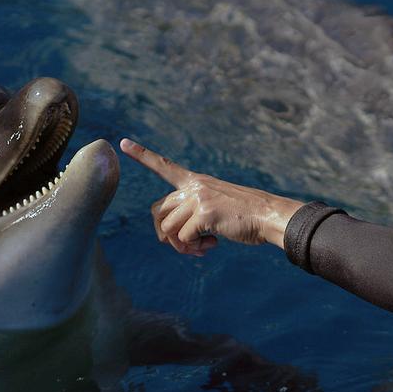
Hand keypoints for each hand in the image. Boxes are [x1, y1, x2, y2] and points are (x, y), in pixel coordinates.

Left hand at [120, 138, 303, 256]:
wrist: (270, 216)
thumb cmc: (245, 216)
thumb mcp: (216, 204)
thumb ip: (193, 211)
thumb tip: (172, 236)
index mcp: (197, 181)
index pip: (164, 166)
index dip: (142, 155)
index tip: (123, 143)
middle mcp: (194, 186)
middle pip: (157, 210)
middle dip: (164, 234)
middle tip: (185, 246)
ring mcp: (199, 198)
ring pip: (168, 228)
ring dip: (181, 246)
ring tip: (201, 248)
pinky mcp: (205, 214)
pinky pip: (184, 238)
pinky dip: (194, 249)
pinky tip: (211, 247)